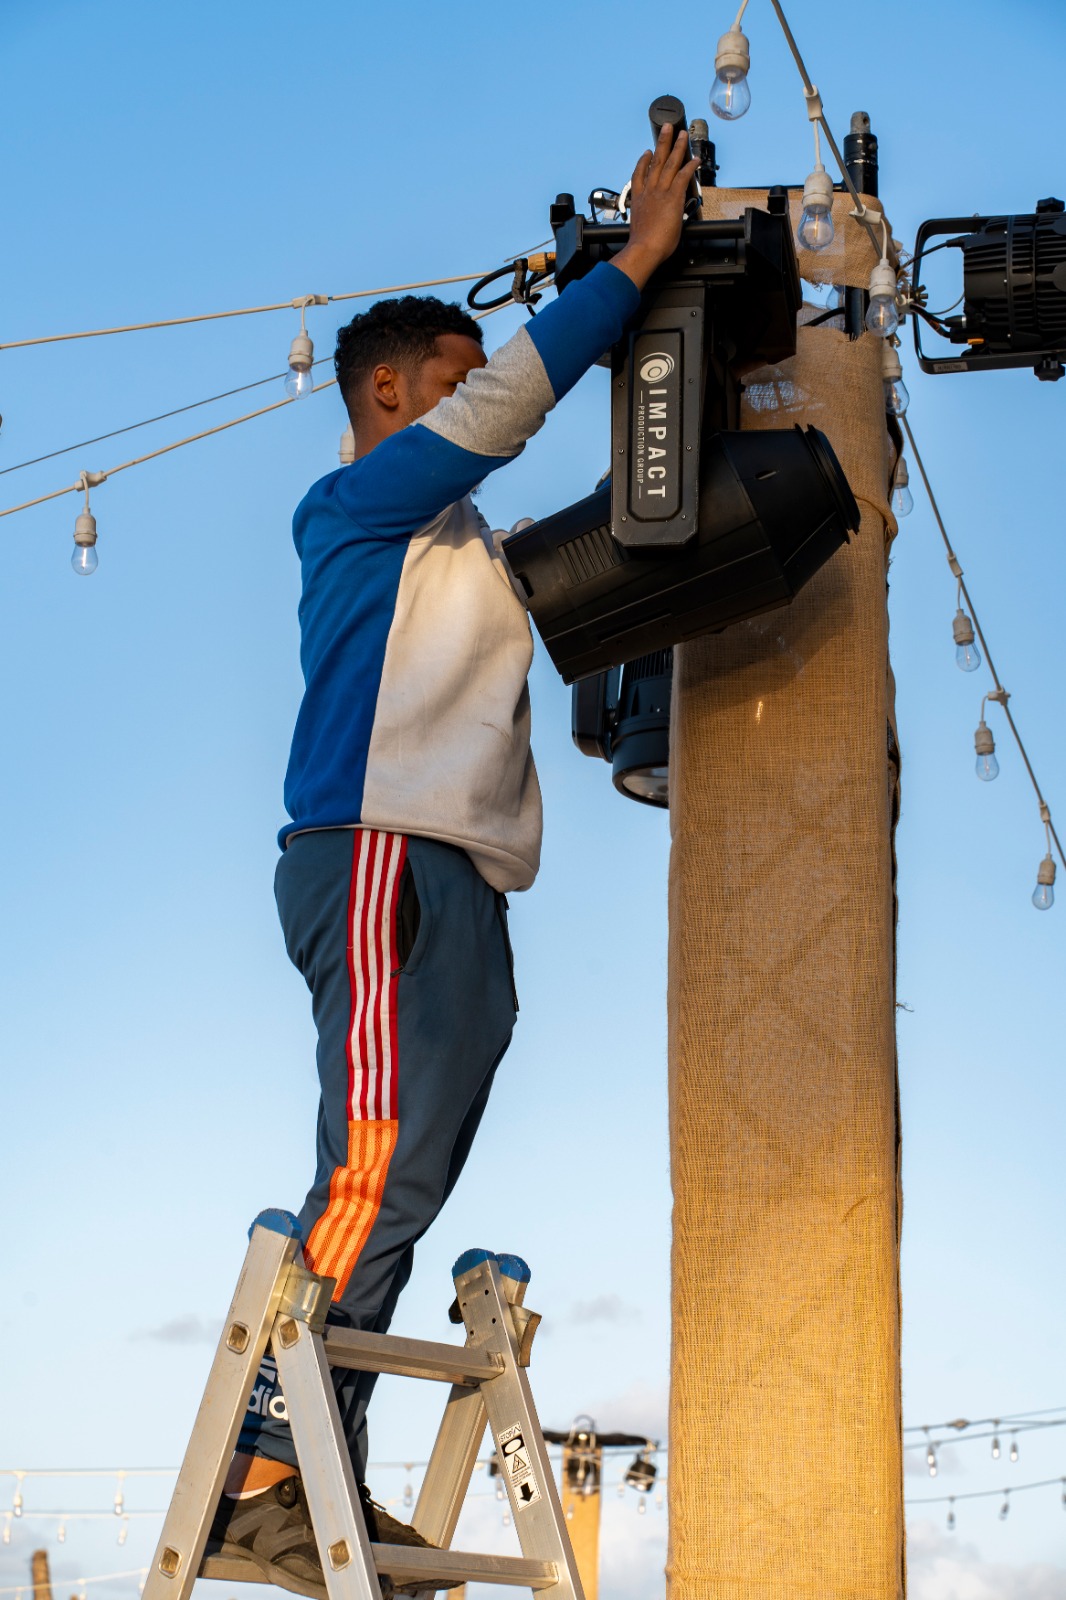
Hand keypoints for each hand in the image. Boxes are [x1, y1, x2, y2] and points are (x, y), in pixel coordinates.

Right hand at [613, 124, 698, 290]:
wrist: (644, 248)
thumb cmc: (642, 244)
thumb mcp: (639, 227)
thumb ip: (646, 218)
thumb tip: (650, 223)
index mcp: (638, 199)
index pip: (640, 175)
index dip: (643, 161)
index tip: (647, 152)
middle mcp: (649, 191)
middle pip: (656, 160)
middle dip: (662, 143)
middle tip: (667, 128)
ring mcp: (661, 192)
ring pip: (669, 163)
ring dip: (677, 146)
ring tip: (682, 134)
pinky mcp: (673, 197)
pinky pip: (683, 176)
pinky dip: (689, 166)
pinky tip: (695, 159)